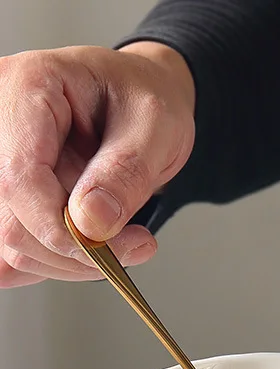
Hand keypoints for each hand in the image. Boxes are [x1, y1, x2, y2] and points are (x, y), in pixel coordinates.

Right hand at [0, 42, 194, 286]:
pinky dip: (55, 261)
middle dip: (77, 252)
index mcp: (27, 89)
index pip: (20, 181)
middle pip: (12, 222)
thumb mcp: (156, 127)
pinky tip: (90, 246)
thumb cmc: (146, 99)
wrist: (141, 101)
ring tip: (122, 238)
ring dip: (72, 260)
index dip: (65, 231)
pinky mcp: (7, 196)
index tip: (115, 249)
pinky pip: (13, 252)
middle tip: (135, 245)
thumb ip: (126, 173)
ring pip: (13, 243)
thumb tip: (90, 223)